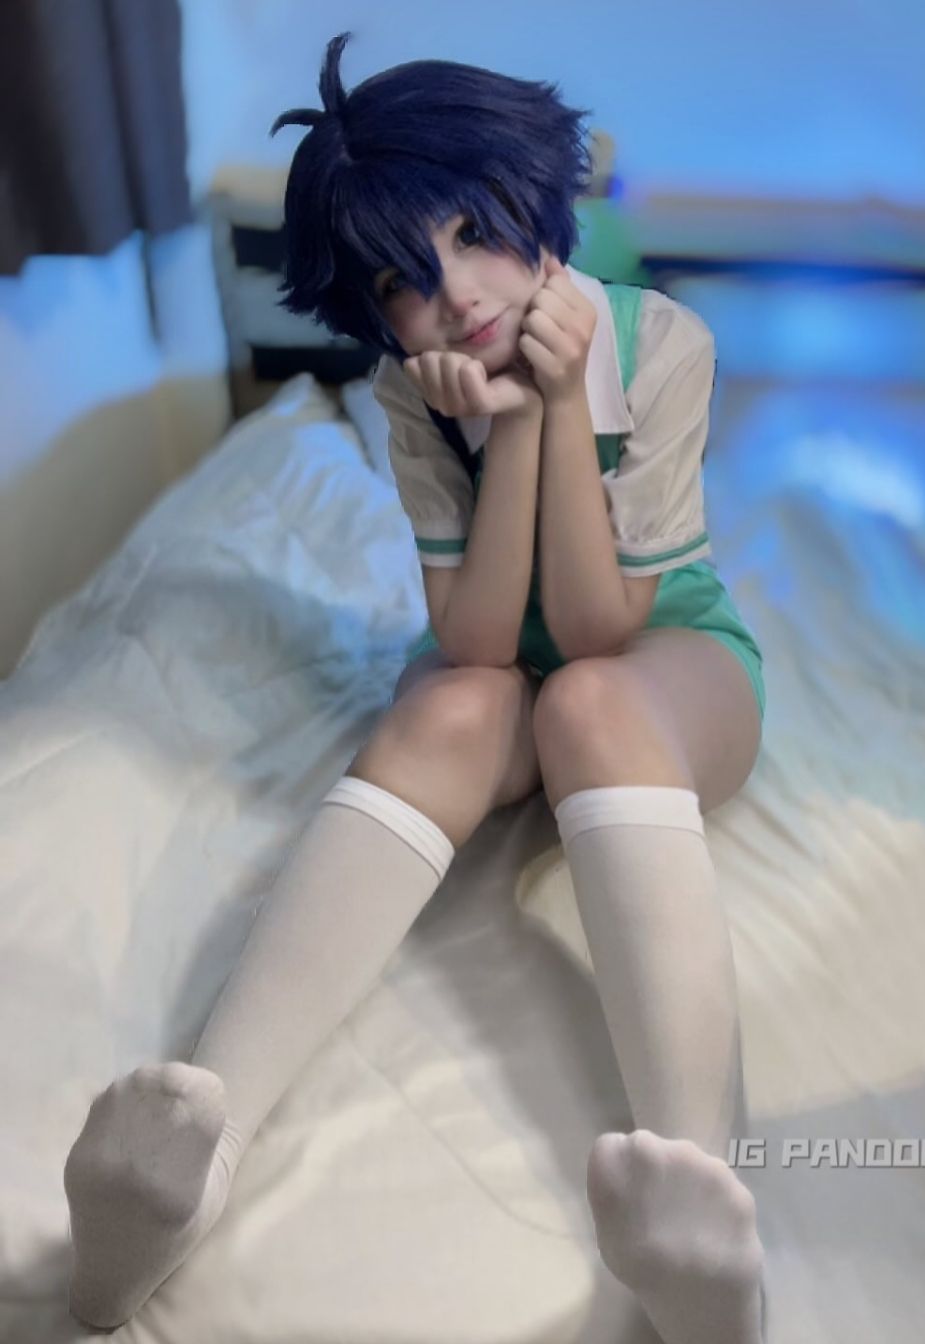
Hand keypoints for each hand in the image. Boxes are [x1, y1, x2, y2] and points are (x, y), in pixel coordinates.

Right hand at [402, 350, 542, 419]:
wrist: (518, 389)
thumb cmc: (485, 372)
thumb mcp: (452, 363)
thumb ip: (429, 363)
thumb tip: (411, 361)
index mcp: (430, 395)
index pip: (413, 364)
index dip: (435, 355)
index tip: (454, 364)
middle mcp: (440, 406)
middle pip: (430, 359)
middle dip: (452, 354)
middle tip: (471, 367)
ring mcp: (459, 408)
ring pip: (449, 362)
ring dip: (467, 358)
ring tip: (481, 371)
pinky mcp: (479, 405)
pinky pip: (468, 371)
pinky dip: (477, 365)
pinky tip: (487, 375)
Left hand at [517, 255, 596, 402]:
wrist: (566, 392)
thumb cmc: (562, 348)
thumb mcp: (568, 316)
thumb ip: (560, 286)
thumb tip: (549, 258)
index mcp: (588, 310)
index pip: (555, 281)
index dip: (544, 294)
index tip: (548, 312)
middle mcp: (583, 327)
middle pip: (541, 298)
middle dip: (533, 311)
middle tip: (539, 329)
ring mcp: (571, 348)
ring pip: (532, 319)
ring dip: (526, 330)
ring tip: (535, 340)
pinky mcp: (555, 366)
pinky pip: (525, 342)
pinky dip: (523, 348)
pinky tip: (531, 356)